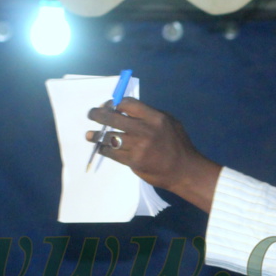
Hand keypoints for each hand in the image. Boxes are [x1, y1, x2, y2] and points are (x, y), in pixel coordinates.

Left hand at [85, 97, 221, 210]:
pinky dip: (104, 149)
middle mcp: (144, 130)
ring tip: (90, 135)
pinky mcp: (133, 161)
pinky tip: (101, 147)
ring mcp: (138, 146)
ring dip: (96, 135)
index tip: (108, 106)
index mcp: (154, 117)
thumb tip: (126, 110)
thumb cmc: (178, 145)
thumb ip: (149, 115)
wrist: (184, 171)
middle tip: (92, 115)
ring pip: (109, 137)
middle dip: (98, 114)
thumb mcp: (170, 123)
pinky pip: (112, 152)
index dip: (114, 103)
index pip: (126, 103)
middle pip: (112, 118)